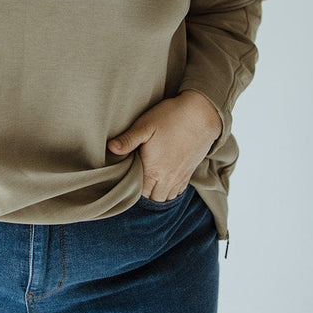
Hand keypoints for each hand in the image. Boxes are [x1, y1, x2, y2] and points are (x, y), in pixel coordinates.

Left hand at [107, 91, 221, 201]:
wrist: (202, 114)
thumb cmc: (171, 117)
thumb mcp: (145, 125)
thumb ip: (127, 140)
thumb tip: (110, 148)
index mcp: (153, 170)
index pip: (138, 191)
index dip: (130, 186)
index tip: (125, 176)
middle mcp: (167, 179)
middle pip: (151, 198)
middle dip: (142, 192)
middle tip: (135, 178)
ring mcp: (180, 177)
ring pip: (165, 198)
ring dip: (156, 193)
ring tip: (148, 181)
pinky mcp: (189, 173)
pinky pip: (178, 192)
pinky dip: (169, 191)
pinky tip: (163, 180)